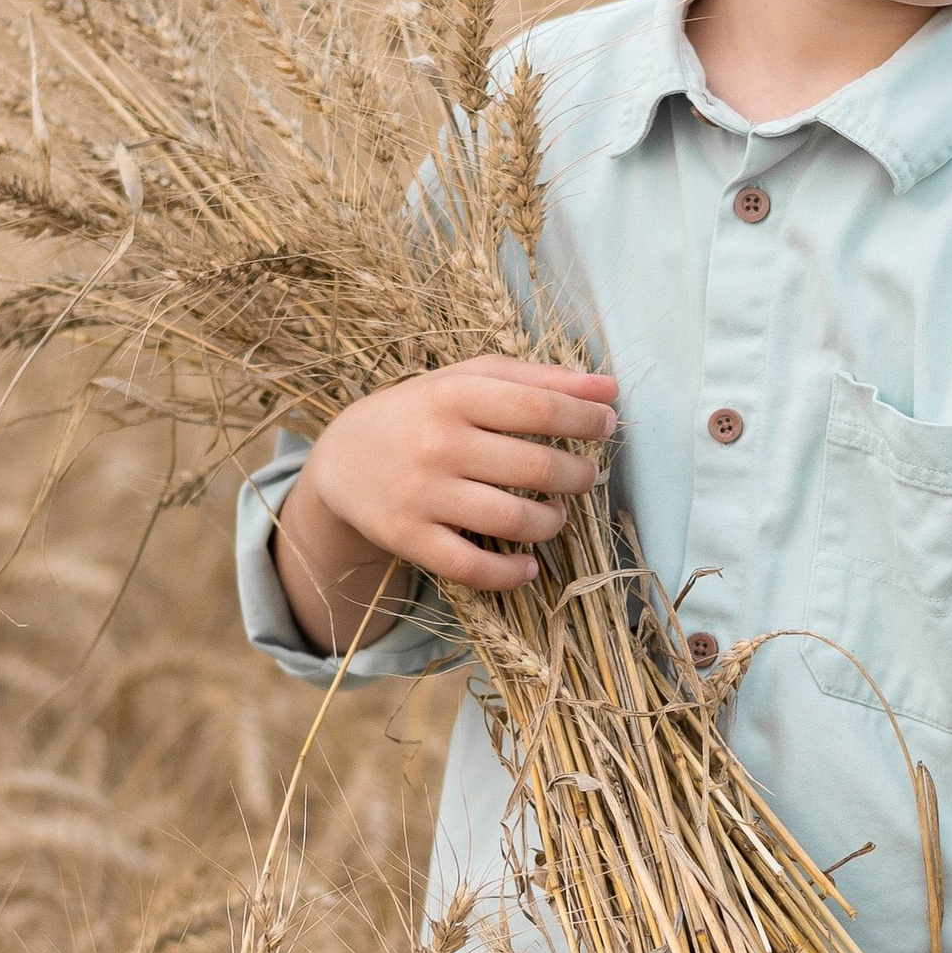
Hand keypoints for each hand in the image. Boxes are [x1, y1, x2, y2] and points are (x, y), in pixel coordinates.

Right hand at [272, 357, 618, 646]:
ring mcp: (422, 494)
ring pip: (513, 520)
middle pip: (536, 467)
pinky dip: (510, 573)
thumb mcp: (470, 380)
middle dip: (578, 475)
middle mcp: (438, 443)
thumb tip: (609, 389)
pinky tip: (528, 566)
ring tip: (557, 513)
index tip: (607, 425)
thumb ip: (539, 379)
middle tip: (585, 475)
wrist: (342, 459)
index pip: (539, 408)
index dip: (585, 420)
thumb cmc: (424, 412)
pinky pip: (471, 566)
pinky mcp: (408, 538)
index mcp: (454, 394)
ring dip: (552, 522)